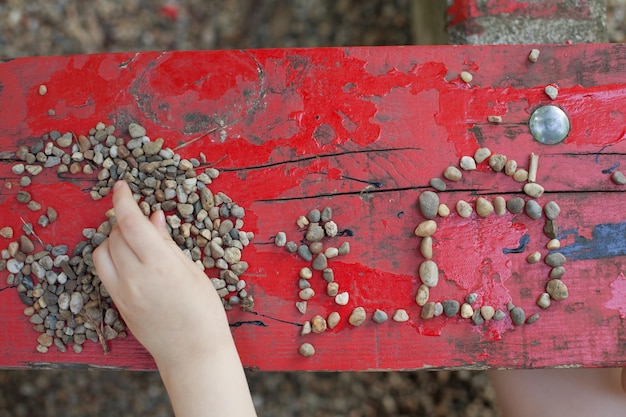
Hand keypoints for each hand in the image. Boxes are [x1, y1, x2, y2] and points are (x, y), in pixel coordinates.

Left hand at [93, 180, 230, 364]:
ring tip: (135, 241)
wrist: (193, 352)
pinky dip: (112, 258)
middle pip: (115, 235)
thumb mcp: (192, 270)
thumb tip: (154, 217)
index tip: (122, 186)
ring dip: (114, 239)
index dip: (123, 199)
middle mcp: (135, 277)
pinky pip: (104, 272)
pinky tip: (130, 260)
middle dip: (125, 220)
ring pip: (102, 252)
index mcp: (160, 264)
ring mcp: (123, 293)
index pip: (130, 222)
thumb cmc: (203, 311)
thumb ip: (167, 243)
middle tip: (143, 220)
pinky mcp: (118, 305)